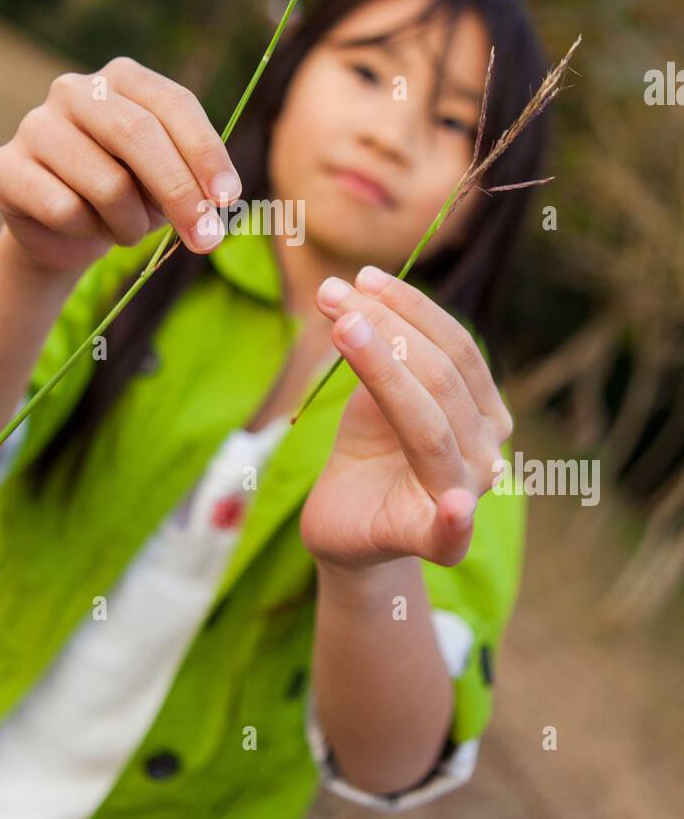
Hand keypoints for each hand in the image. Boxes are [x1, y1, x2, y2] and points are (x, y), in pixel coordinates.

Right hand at [0, 57, 242, 273]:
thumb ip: (194, 182)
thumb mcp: (169, 183)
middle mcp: (75, 89)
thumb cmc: (128, 194)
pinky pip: (65, 209)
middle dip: (179, 192)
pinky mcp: (5, 165)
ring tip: (125, 229)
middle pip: (138, 134)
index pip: (173, 104)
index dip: (205, 152)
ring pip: (106, 183)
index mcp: (123, 78)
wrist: (61, 230)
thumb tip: (219, 202)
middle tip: (205, 240)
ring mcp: (35, 124)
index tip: (229, 198)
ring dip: (129, 224)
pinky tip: (81, 226)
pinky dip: (86, 231)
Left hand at [299, 265, 512, 569]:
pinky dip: (456, 518)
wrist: (348, 521)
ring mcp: (468, 494)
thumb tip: (356, 288)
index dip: (411, 308)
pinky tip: (454, 505)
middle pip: (442, 378)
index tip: (361, 277)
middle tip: (331, 296)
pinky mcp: (440, 541)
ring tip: (340, 326)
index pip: (457, 347)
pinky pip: (453, 530)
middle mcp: (487, 449)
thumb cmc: (370, 450)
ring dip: (384, 369)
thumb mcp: (376, 390)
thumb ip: (383, 349)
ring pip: (430, 426)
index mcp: (483, 409)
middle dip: (385, 329)